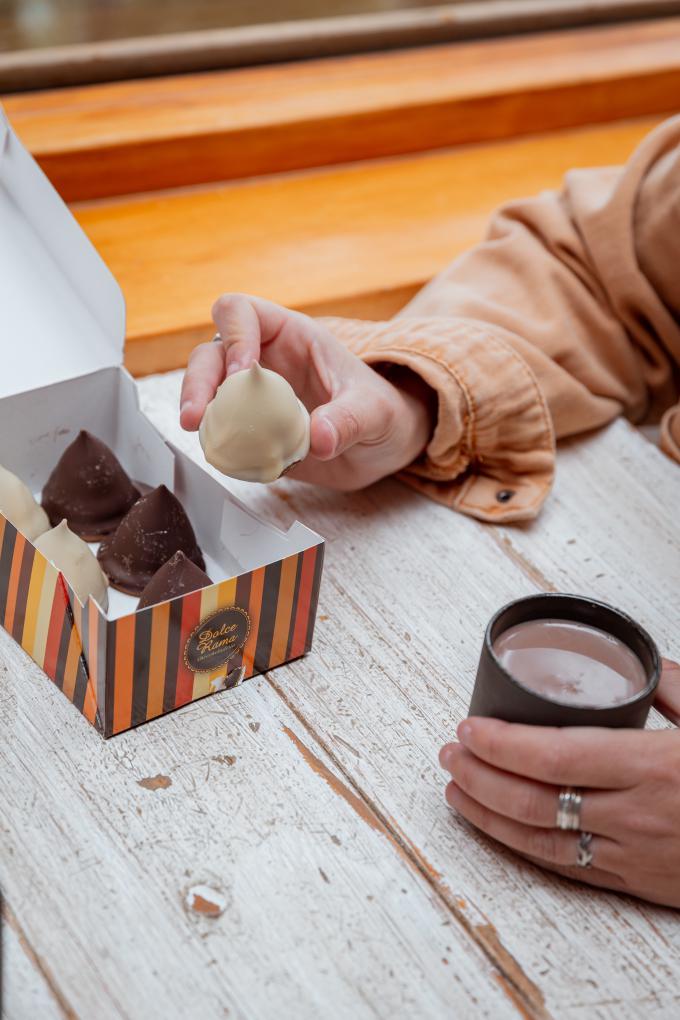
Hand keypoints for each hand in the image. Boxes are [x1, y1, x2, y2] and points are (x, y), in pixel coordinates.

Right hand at [180, 294, 433, 489]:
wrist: (382, 449)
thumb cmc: (382, 413)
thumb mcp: (376, 413)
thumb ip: (350, 420)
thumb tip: (319, 438)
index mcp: (291, 336)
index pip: (242, 312)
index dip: (235, 336)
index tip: (243, 374)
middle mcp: (263, 361)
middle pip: (211, 354)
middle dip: (198, 380)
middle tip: (197, 415)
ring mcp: (253, 398)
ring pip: (207, 391)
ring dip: (198, 411)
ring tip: (200, 435)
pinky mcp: (251, 431)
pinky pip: (221, 431)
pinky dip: (216, 443)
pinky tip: (224, 458)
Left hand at [439, 659, 679, 906]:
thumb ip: (676, 685)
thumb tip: (639, 663)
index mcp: (655, 767)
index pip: (554, 755)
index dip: (502, 744)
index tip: (468, 728)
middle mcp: (638, 817)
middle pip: (536, 800)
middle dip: (481, 778)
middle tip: (450, 755)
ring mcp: (638, 856)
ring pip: (543, 841)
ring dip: (490, 816)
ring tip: (457, 792)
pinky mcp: (643, 883)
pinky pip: (571, 869)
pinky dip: (526, 850)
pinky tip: (503, 832)